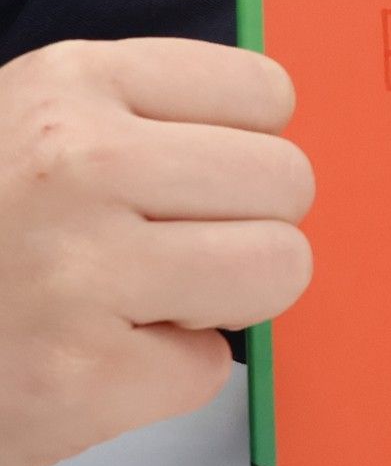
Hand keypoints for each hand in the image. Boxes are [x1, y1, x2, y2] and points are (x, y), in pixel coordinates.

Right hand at [0, 38, 313, 465]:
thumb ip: (141, 121)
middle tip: (166, 254)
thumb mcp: (27, 131)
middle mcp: (79, 163)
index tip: (201, 180)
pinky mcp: (82, 377)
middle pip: (288, 182)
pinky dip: (160, 380)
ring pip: (279, 268)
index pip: (265, 94)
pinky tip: (86, 363)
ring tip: (133, 306)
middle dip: (246, 226)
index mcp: (71, 85)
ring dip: (221, 301)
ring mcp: (80, 269)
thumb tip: (275, 141)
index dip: (246, 150)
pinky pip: (211, 369)